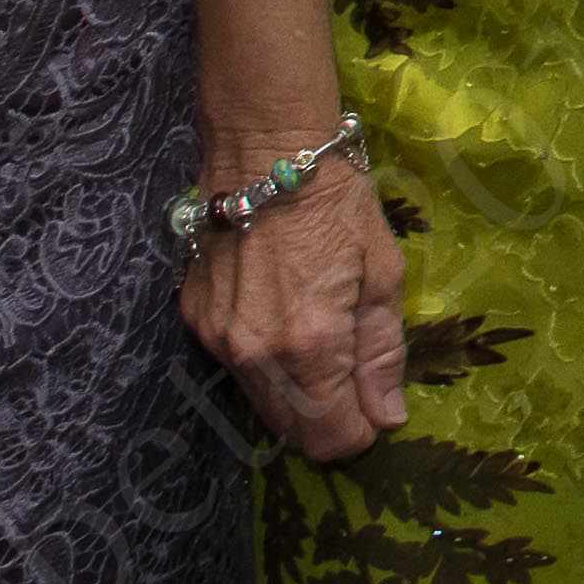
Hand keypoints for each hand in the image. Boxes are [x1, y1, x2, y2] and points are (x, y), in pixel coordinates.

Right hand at [181, 154, 407, 460]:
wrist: (263, 146)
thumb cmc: (337, 201)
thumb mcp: (382, 271)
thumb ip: (383, 353)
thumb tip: (388, 419)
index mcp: (310, 344)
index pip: (333, 437)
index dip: (362, 431)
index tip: (377, 407)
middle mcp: (255, 354)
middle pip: (292, 431)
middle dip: (329, 419)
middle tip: (354, 378)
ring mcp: (217, 339)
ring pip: (261, 404)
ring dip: (296, 395)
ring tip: (322, 343)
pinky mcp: (194, 319)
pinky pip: (235, 368)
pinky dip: (264, 364)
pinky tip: (282, 319)